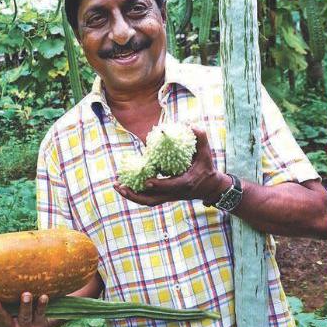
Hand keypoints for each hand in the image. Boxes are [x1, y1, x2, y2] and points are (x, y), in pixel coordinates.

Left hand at [113, 126, 230, 206]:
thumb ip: (200, 138)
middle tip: (121, 185)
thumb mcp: (206, 153)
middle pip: (152, 200)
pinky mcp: (165, 196)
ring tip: (117, 186)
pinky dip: (136, 194)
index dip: (159, 184)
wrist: (209, 188)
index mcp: (185, 183)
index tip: (147, 181)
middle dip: (135, 195)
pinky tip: (125, 186)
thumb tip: (189, 124)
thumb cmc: (206, 168)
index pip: (171, 186)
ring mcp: (169, 196)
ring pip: (148, 201)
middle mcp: (175, 193)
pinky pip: (148, 198)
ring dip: (132, 196)